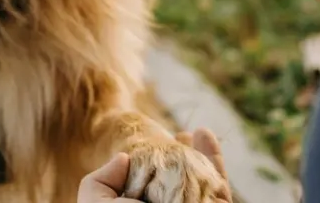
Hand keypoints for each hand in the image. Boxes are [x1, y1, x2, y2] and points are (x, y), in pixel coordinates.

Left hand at [77, 128, 230, 202]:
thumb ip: (100, 182)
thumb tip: (122, 158)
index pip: (152, 188)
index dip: (154, 166)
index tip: (155, 145)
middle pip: (180, 185)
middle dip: (183, 161)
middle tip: (182, 136)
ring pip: (202, 184)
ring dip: (201, 157)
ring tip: (195, 132)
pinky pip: (219, 188)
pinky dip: (215, 161)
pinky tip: (203, 133)